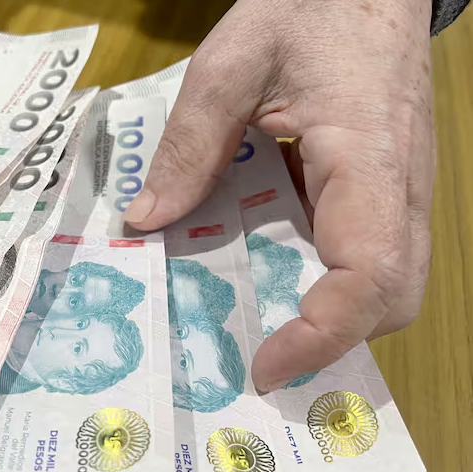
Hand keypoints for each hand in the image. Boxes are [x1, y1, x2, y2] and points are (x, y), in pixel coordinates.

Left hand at [123, 0, 434, 391]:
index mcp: (366, 156)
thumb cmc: (307, 9)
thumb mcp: (227, 65)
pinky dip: (321, 275)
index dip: (322, 332)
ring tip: (253, 320)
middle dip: (330, 339)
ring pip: (387, 280)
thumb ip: (188, 146)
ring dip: (326, 311)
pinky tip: (263, 262)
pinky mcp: (383, 186)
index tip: (265, 362)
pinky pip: (365, 249)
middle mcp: (399, 185)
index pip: (370, 272)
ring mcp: (400, 188)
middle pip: (392, 297)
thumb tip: (147, 221)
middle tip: (255, 353)